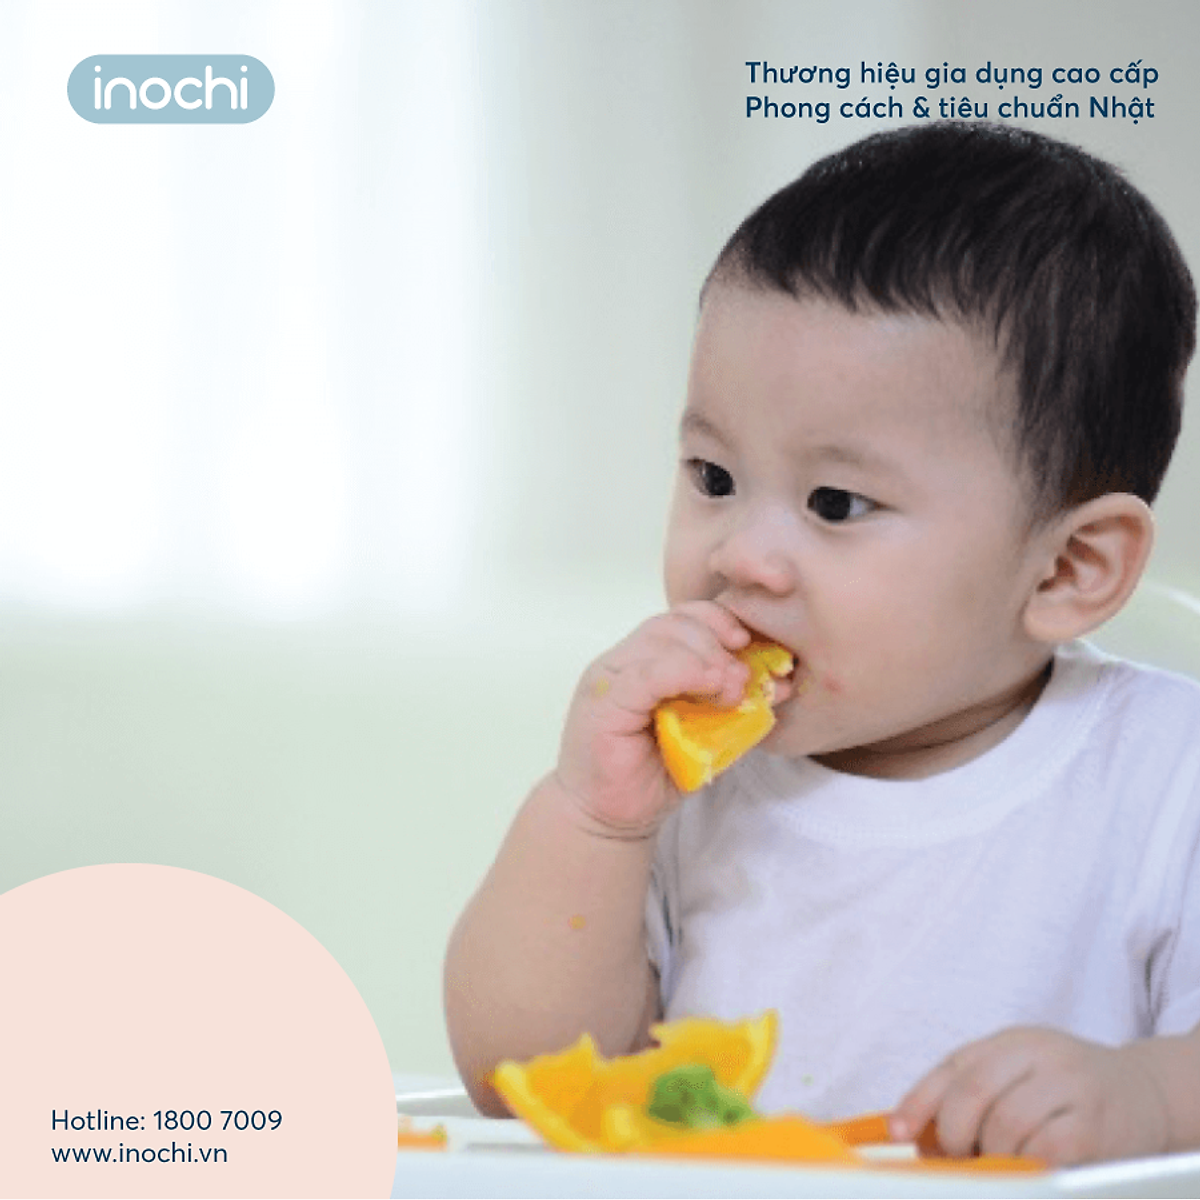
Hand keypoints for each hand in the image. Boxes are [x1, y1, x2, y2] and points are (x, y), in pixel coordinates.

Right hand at [553, 601, 753, 835]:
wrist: (608, 819)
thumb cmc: (655, 775)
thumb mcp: (704, 729)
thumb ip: (728, 701)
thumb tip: (776, 681)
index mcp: (643, 660)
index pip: (681, 617)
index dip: (718, 620)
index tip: (749, 643)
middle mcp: (622, 661)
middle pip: (674, 622)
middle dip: (717, 642)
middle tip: (743, 679)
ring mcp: (609, 679)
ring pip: (661, 638)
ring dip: (707, 658)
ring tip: (729, 691)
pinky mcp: (604, 703)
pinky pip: (646, 673)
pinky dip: (685, 672)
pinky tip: (710, 688)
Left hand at [891, 1027, 1170, 1165]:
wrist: (1142, 1093)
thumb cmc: (1063, 1089)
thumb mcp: (1015, 1073)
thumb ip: (967, 1092)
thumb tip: (911, 1131)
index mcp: (1011, 1040)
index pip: (952, 1067)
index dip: (919, 1102)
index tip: (899, 1132)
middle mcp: (1040, 1055)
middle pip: (973, 1093)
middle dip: (953, 1134)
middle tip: (958, 1156)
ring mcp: (1070, 1087)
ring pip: (1005, 1125)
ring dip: (990, 1154)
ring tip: (998, 1160)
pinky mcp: (1095, 1127)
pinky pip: (1043, 1151)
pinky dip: (1024, 1165)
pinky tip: (1027, 1165)